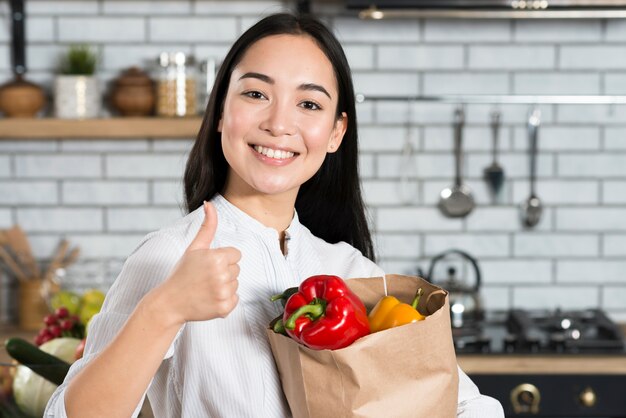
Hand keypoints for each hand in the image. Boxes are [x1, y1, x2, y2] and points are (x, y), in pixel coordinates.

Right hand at [156, 201, 240, 324]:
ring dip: (224, 286)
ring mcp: (223, 293)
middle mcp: (222, 275)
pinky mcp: (225, 308)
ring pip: (236, 284)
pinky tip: (209, 299)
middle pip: (237, 269)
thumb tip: (209, 203)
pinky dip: (225, 300)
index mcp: (217, 257)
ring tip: (206, 288)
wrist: (170, 302)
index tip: (208, 265)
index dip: (222, 258)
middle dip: (223, 272)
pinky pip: (235, 299)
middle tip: (205, 277)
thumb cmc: (182, 273)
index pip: (236, 254)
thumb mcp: (194, 248)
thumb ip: (207, 226)